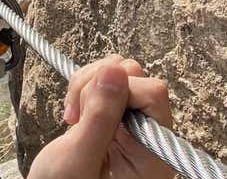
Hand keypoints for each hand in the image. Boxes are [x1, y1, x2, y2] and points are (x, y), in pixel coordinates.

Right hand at [28, 56, 174, 178]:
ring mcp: (130, 123)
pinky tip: (75, 115)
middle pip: (136, 78)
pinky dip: (83, 88)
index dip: (120, 91)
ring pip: (119, 73)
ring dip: (88, 86)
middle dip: (99, 87)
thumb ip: (99, 115)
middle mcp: (146, 133)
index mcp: (151, 151)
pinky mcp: (113, 114)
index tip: (91, 111)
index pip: (152, 93)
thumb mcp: (77, 158)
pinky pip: (105, 80)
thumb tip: (115, 68)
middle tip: (77, 118)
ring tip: (75, 117)